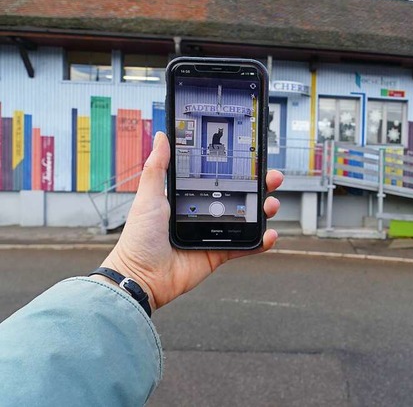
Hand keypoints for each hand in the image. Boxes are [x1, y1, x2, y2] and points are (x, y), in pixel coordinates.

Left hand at [98, 132, 282, 311]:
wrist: (141, 276)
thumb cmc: (139, 237)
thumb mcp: (148, 196)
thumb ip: (157, 167)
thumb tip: (162, 136)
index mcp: (189, 197)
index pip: (220, 178)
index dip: (238, 169)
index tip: (253, 159)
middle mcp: (204, 213)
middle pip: (240, 196)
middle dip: (260, 186)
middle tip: (271, 178)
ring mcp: (213, 234)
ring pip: (247, 219)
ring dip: (264, 211)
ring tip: (271, 205)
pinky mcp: (219, 254)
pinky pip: (245, 247)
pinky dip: (261, 242)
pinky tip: (270, 234)